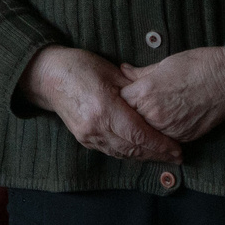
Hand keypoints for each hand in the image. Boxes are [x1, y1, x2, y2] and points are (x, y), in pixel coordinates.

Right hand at [22, 47, 182, 163]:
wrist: (47, 77)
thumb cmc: (80, 67)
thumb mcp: (112, 72)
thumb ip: (135, 89)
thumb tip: (158, 101)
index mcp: (104, 107)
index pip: (139, 134)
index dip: (160, 145)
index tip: (177, 149)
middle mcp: (96, 126)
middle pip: (133, 148)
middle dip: (157, 154)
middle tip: (177, 157)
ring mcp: (88, 135)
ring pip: (123, 153)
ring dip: (144, 157)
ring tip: (164, 156)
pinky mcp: (84, 139)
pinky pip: (111, 151)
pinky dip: (129, 153)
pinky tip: (142, 151)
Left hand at [119, 45, 224, 143]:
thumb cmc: (198, 66)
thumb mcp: (164, 64)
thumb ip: (140, 73)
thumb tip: (123, 71)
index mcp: (144, 92)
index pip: (119, 101)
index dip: (121, 98)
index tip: (123, 95)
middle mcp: (153, 114)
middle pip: (129, 121)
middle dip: (129, 115)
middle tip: (133, 109)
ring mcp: (167, 129)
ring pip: (145, 133)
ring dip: (144, 128)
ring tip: (149, 117)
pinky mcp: (182, 137)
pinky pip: (164, 138)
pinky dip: (161, 134)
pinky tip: (164, 124)